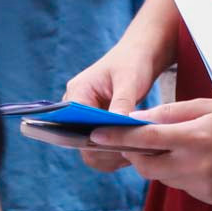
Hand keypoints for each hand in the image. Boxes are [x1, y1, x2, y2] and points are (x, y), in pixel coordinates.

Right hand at [64, 47, 161, 172]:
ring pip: (91, 150)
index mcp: (77, 93)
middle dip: (105, 150)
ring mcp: (85, 118)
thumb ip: (122, 103)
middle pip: (80, 144)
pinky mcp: (97, 126)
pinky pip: (101, 148)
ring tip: (135, 151)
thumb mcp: (129, 80)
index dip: (93, 140)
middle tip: (131, 151)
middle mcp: (75, 108)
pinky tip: (135, 149)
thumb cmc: (132, 62)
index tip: (119, 144)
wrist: (139, 56)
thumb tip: (116, 130)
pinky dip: (116, 153)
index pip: (73, 127)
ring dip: (112, 154)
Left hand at [92, 99, 211, 205]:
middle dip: (138, 153)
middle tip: (139, 139)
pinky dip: (182, 173)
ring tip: (181, 144)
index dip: (118, 137)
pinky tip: (201, 159)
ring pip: (164, 177)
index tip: (96, 134)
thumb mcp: (204, 106)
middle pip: (147, 165)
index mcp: (194, 137)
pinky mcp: (211, 198)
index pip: (145, 138)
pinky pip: (183, 186)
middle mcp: (196, 165)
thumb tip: (135, 119)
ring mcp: (204, 186)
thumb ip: (168, 113)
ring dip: (162, 162)